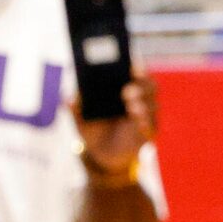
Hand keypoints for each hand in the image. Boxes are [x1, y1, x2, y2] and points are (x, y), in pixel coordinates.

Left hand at [75, 72, 155, 186]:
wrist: (100, 154)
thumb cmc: (92, 128)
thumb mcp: (80, 117)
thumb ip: (75, 107)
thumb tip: (69, 99)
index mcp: (123, 87)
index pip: (136, 71)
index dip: (137, 67)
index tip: (131, 67)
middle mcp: (138, 99)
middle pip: (150, 85)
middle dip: (142, 84)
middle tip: (127, 90)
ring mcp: (144, 116)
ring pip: (154, 104)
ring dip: (144, 103)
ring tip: (131, 106)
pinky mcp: (146, 134)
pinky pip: (152, 126)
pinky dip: (147, 122)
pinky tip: (139, 120)